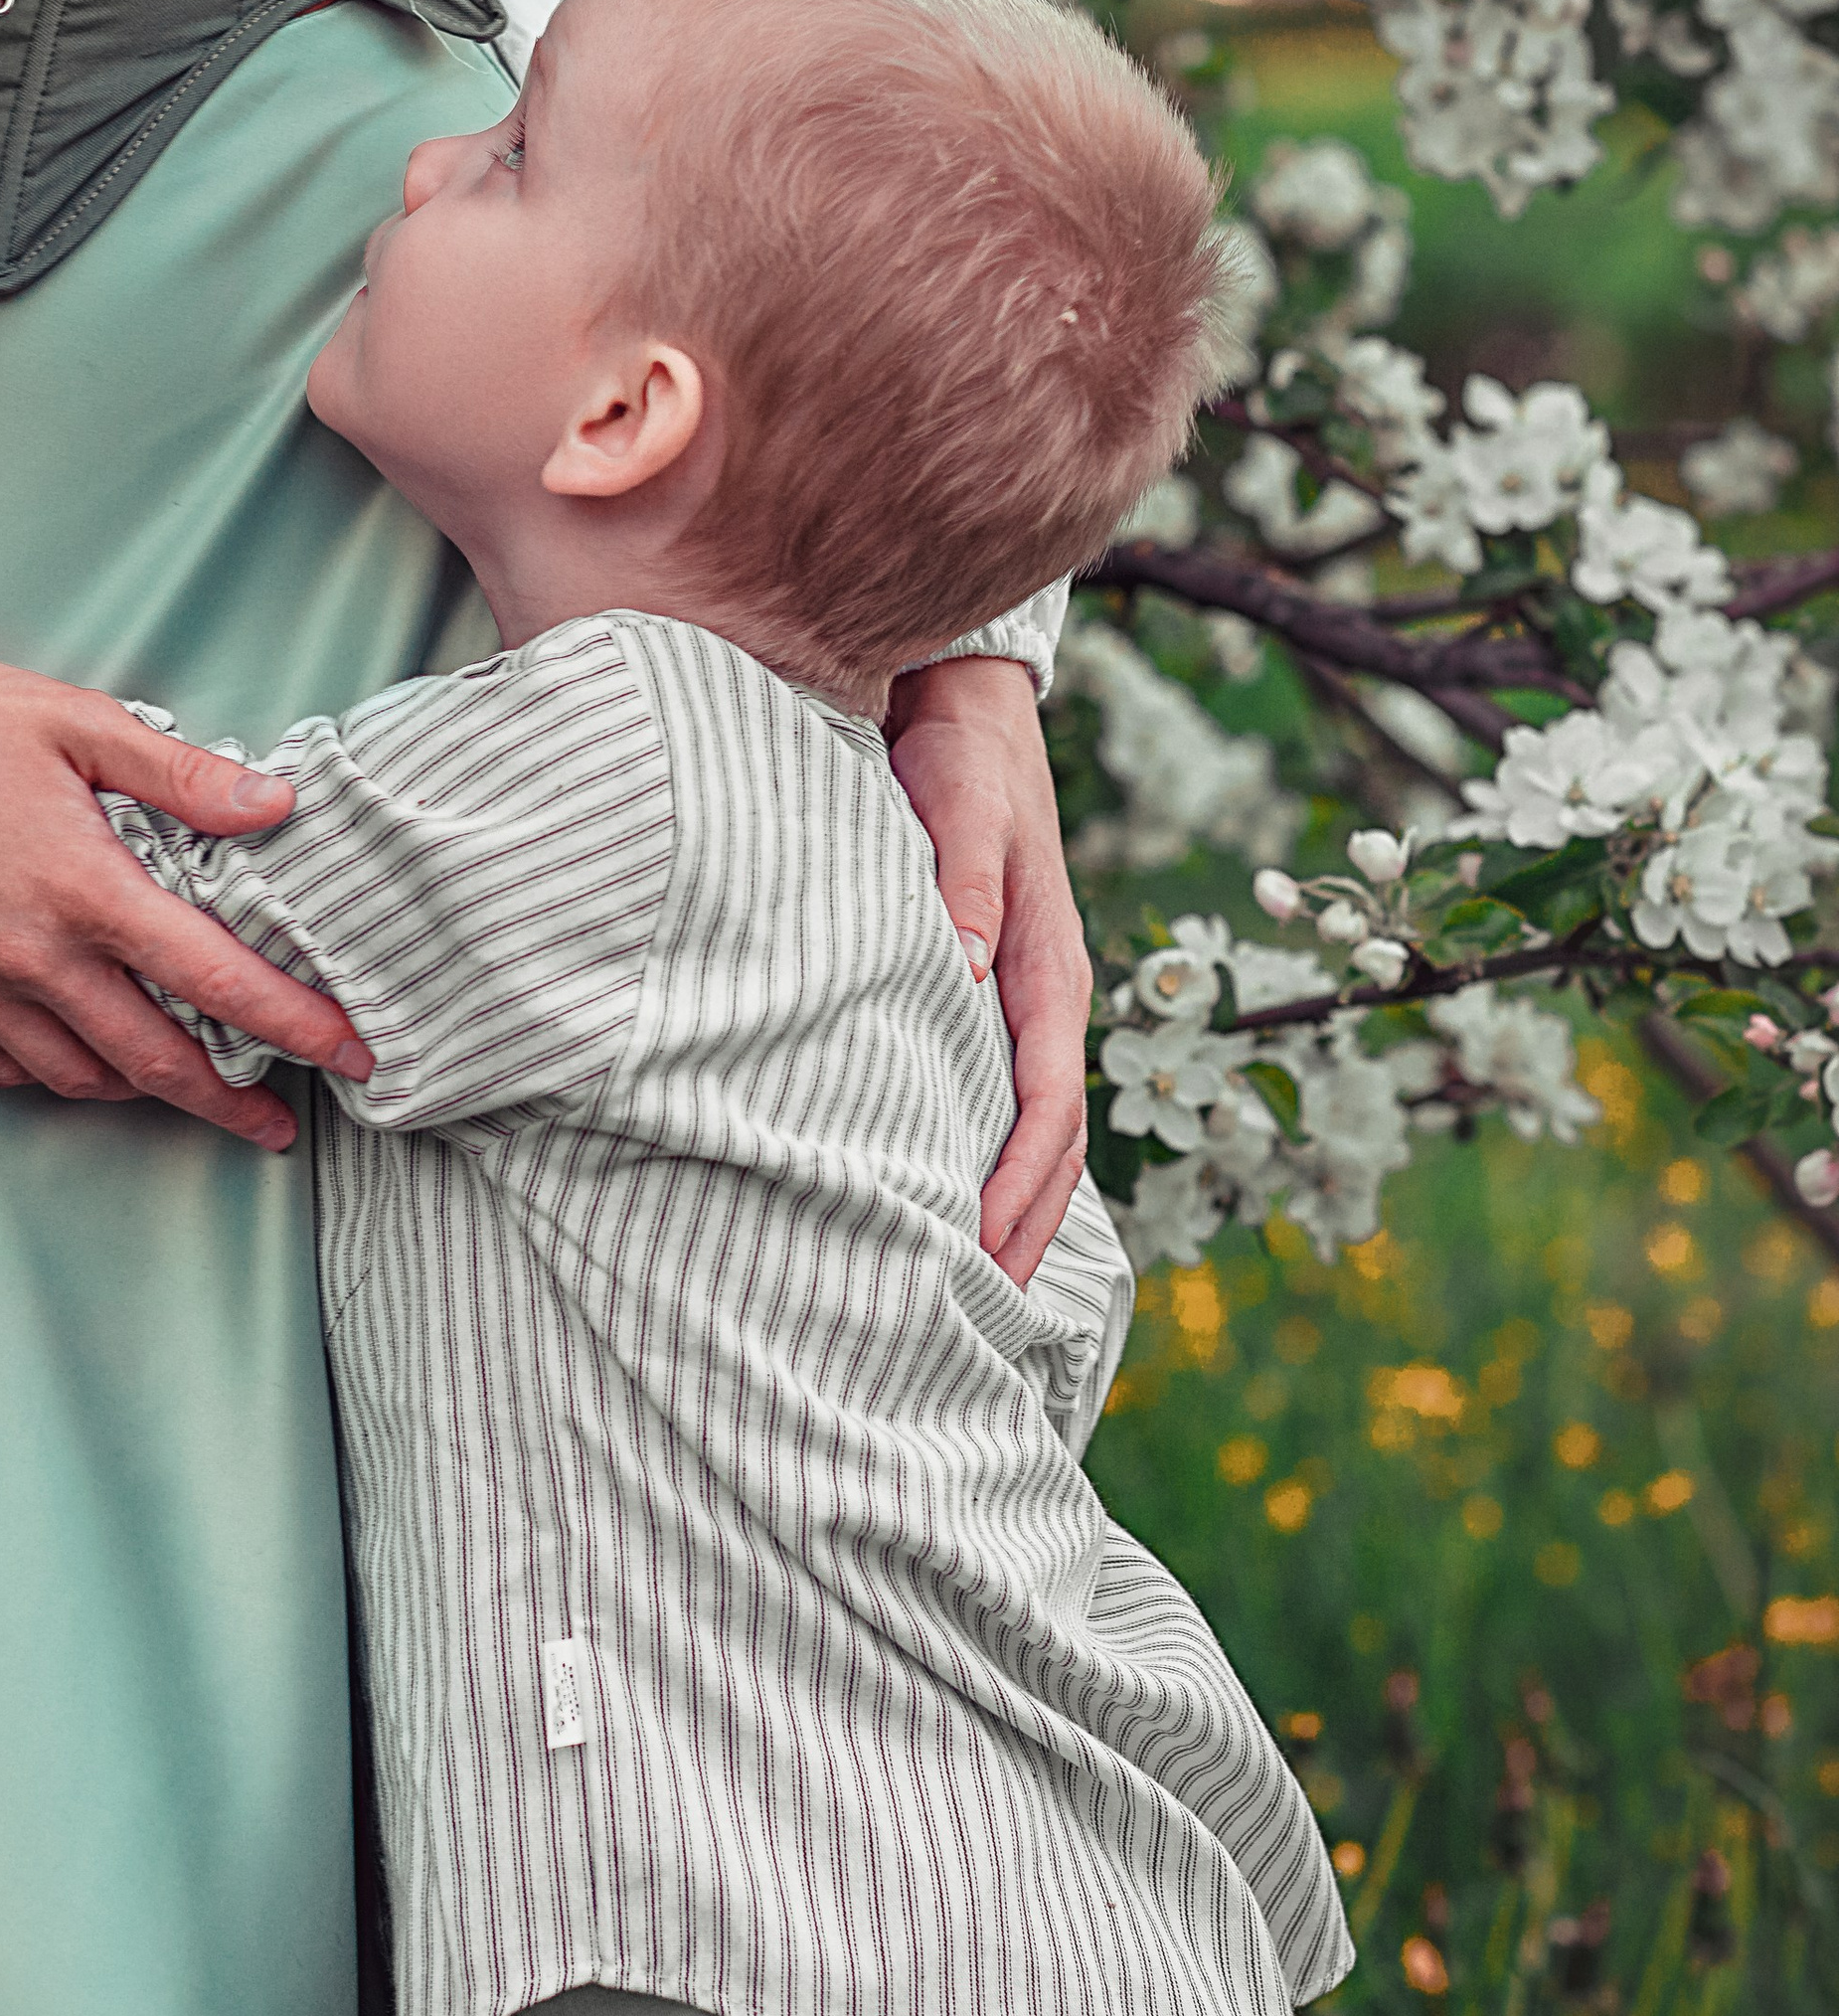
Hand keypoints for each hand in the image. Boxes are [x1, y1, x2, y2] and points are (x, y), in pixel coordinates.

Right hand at [0, 276, 363, 1142]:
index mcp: (86, 887)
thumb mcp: (79, 721)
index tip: (352, 1056)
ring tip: (185, 1086)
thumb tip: (279, 803)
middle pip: (155, 1062)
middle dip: (229, 1102)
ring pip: (78, 1076)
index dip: (296, 1027)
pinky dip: (55, 1076)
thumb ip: (184, 773)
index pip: (219, 981)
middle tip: (277, 1124)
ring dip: (143, 1090)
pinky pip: (1, 1069)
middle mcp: (28, 956)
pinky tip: (83, 1063)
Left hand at [886, 654, 1091, 1285]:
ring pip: (1043, 1127)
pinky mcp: (998, 992)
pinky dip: (1003, 1164)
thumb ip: (961, 881)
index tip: (977, 1246)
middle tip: (981, 1313)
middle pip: (1058, 1138)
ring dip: (1021, 1210)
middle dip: (1027, 1227)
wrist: (968, 703)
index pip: (1049, 1099)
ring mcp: (1028, 998)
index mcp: (1049, 963)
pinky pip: (1014, 1097)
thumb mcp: (960, 802)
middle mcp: (1050, 993)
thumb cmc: (957, 751)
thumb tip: (966, 968)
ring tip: (978, 1291)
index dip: (1018, 1180)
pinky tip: (963, 1206)